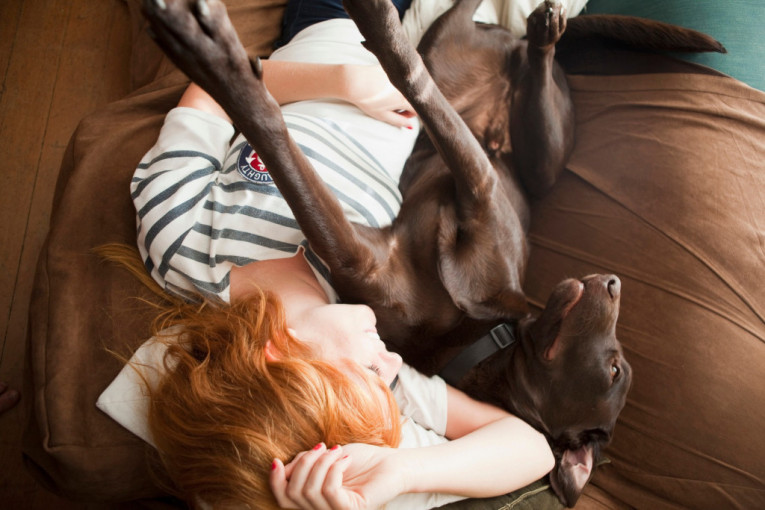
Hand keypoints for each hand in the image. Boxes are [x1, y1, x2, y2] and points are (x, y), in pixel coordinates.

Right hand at [270, 443, 405, 509]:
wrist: (391, 463)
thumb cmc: (358, 460)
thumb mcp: (324, 459)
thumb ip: (302, 465)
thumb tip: (280, 468)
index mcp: (313, 500)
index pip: (282, 499)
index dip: (275, 481)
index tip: (276, 460)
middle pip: (292, 493)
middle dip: (303, 464)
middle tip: (322, 447)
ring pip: (310, 490)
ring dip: (322, 463)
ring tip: (338, 451)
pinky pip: (329, 490)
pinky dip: (335, 468)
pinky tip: (346, 459)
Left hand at [341, 65, 415, 128]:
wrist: (354, 82)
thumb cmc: (367, 100)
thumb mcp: (383, 115)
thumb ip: (399, 121)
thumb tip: (410, 126)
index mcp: (404, 99)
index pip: (417, 108)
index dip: (409, 115)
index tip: (399, 115)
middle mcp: (405, 86)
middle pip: (412, 98)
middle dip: (405, 104)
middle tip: (391, 106)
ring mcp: (399, 76)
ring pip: (405, 88)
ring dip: (399, 94)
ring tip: (384, 96)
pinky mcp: (392, 68)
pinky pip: (398, 78)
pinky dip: (393, 84)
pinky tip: (381, 86)